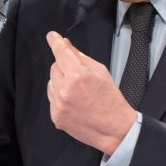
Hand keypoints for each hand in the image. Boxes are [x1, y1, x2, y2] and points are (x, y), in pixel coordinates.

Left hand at [46, 31, 136, 154]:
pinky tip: (74, 101)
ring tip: (78, 92)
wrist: (113, 129)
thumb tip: (66, 45)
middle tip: (80, 76)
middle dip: (65, 67)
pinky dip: (59, 96)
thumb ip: (80, 57)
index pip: (61, 52)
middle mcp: (65, 90)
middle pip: (55, 67)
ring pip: (51, 82)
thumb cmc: (110, 100)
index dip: (55, 42)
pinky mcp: (56, 116)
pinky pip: (51, 97)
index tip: (51, 36)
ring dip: (61, 82)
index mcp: (79, 76)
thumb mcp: (100, 72)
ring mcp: (59, 104)